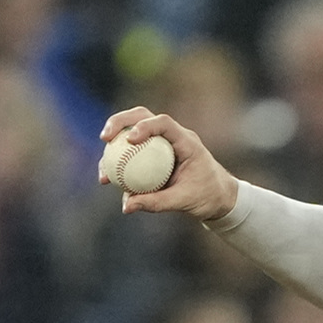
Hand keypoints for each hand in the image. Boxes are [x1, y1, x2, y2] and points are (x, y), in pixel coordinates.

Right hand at [97, 105, 244, 225]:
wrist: (219, 198)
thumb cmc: (208, 196)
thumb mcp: (184, 201)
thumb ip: (156, 202)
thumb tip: (126, 206)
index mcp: (187, 141)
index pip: (164, 123)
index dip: (145, 126)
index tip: (129, 140)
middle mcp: (173, 137)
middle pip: (142, 116)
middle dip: (120, 122)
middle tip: (104, 138)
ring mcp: (162, 144)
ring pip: (133, 130)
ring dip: (114, 142)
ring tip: (103, 168)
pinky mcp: (154, 154)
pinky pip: (133, 152)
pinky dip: (120, 161)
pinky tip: (107, 178)